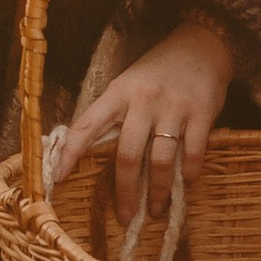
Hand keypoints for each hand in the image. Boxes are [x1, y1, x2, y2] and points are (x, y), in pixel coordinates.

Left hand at [50, 17, 233, 220]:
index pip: (87, 125)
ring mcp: (174, 106)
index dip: (70, 153)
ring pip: (161, 159)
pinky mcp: (202, 112)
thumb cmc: (157, 72)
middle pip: (127, 154)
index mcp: (118, 93)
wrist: (202, 45)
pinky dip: (189, 172)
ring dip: (158, 190)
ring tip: (155, 210)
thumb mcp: (128, 85)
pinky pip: (193, 151)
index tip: (58, 179)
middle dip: (124, 191)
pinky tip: (186, 183)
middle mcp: (143, 100)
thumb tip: (89, 157)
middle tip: (124, 216)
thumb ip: (113, 116)